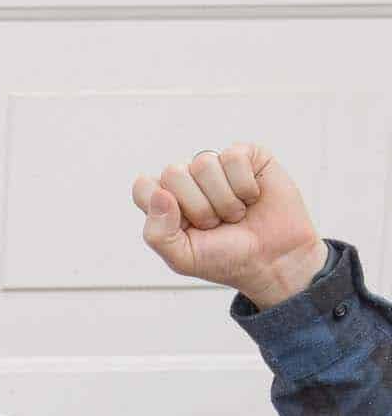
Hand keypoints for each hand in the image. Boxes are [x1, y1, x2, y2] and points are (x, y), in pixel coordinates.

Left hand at [132, 144, 324, 308]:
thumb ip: (157, 233)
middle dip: (197, 207)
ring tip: (236, 214)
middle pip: (172, 173)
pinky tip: (252, 197)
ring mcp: (216, 166)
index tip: (185, 228)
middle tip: (215, 224)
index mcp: (165, 203)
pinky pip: (233, 157)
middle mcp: (188, 180)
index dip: (163, 208)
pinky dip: (244, 186)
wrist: (272, 259)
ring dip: (223, 200)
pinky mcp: (246, 155)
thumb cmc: (225, 258)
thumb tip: (159, 194)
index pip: (143, 187)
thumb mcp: (182, 258)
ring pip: (203, 164)